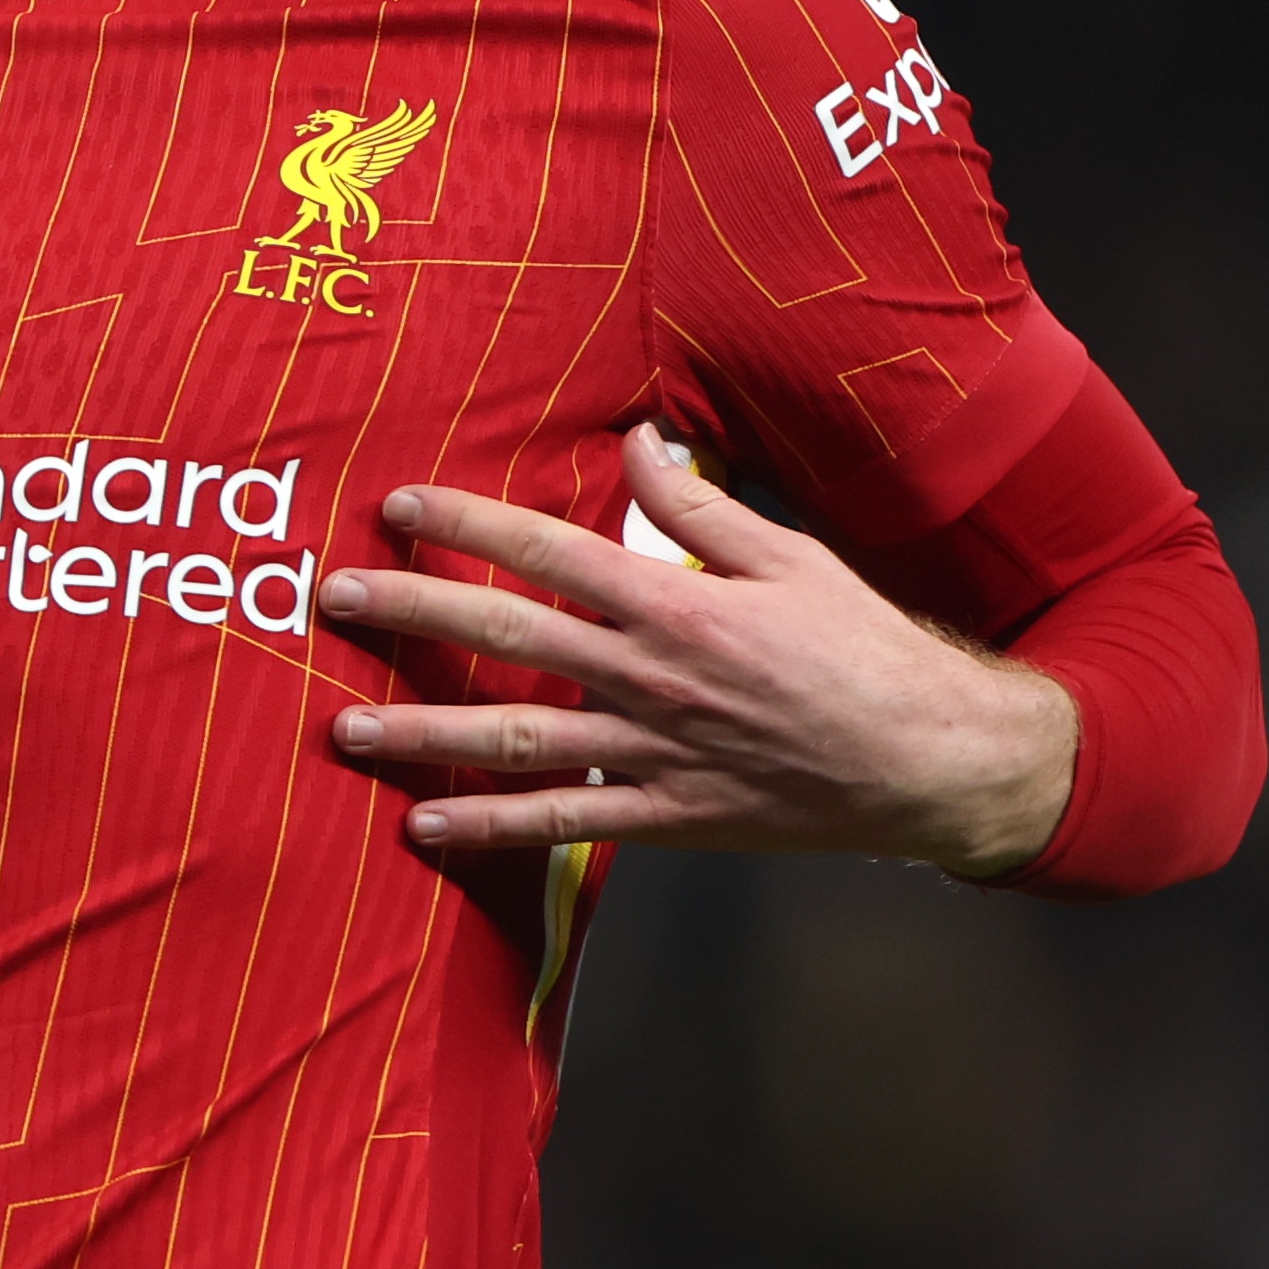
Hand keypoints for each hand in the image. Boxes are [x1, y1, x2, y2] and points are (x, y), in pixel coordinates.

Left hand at [314, 425, 1073, 878]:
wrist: (933, 762)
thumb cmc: (866, 650)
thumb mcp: (794, 557)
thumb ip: (704, 506)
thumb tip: (638, 440)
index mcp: (678, 603)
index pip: (547, 553)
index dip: (467, 524)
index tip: (398, 505)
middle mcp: (651, 678)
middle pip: (507, 635)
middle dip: (414, 612)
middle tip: (335, 596)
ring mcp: (653, 753)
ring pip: (515, 738)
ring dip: (423, 732)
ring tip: (344, 726)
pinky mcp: (667, 818)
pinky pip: (563, 825)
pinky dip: (491, 828)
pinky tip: (425, 826)